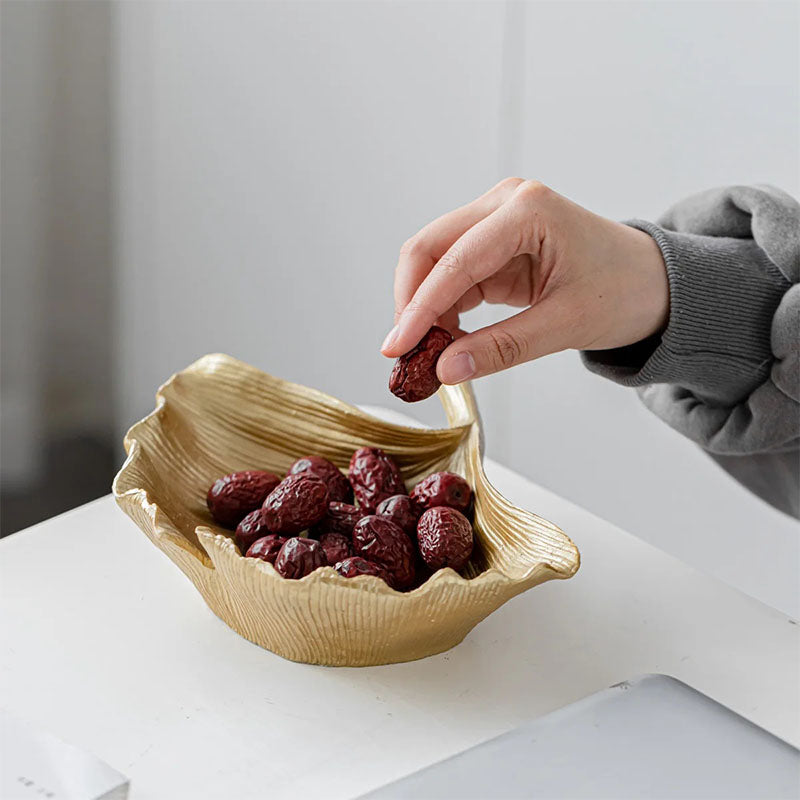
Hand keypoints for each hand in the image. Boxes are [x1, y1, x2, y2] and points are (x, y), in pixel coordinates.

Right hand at [381, 178, 668, 383]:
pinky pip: (452, 275)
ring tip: (425, 353)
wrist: (654, 283)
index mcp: (528, 210)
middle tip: (404, 353)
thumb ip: (501, 348)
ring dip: (423, 307)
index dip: (419, 308)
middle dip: (411, 302)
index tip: (397, 347)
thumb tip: (445, 371)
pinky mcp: (494, 244)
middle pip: (430, 249)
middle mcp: (505, 204)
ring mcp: (497, 220)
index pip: (455, 261)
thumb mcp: (564, 325)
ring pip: (434, 262)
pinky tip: (445, 339)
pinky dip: (441, 308)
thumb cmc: (625, 291)